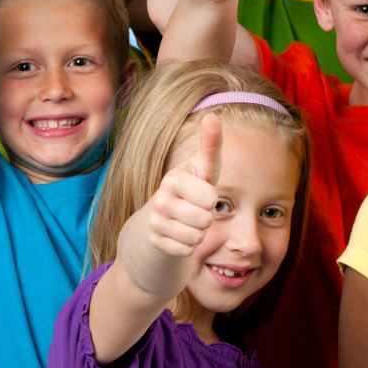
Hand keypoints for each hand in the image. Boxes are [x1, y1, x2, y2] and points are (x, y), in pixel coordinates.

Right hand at [148, 113, 221, 256]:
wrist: (163, 215)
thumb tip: (213, 116)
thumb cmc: (193, 187)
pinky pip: (186, 251)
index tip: (201, 193)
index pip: (210, 199)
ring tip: (189, 221)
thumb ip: (211, 144)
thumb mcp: (203, 167)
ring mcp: (154, 222)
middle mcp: (160, 200)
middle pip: (205, 220)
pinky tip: (180, 234)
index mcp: (173, 178)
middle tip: (196, 210)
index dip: (211, 199)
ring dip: (199, 233)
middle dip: (207, 218)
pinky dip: (188, 246)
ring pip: (197, 237)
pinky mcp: (154, 242)